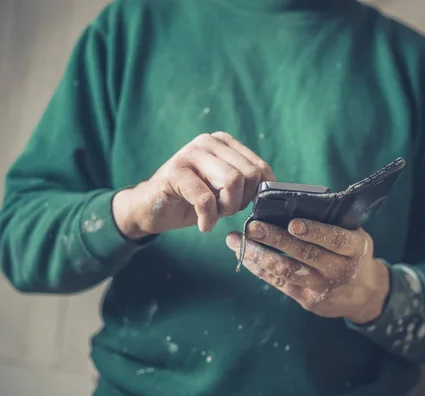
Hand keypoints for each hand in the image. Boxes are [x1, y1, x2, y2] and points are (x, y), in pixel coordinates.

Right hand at [113, 132, 274, 237]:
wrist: (152, 208)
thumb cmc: (192, 200)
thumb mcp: (223, 190)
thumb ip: (246, 184)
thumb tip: (272, 191)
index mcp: (224, 143)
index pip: (260, 167)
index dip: (258, 194)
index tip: (243, 206)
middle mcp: (208, 141)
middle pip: (249, 174)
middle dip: (241, 201)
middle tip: (224, 211)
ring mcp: (190, 153)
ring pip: (232, 181)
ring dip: (226, 208)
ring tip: (213, 215)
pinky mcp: (174, 171)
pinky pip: (205, 198)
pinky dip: (208, 219)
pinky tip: (203, 225)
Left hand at [226, 219, 389, 323]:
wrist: (363, 294)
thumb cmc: (352, 254)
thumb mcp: (354, 237)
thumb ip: (333, 224)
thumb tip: (296, 204)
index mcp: (355, 249)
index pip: (335, 239)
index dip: (314, 231)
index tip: (293, 223)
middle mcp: (340, 269)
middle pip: (305, 254)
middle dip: (275, 239)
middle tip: (251, 226)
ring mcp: (322, 287)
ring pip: (287, 271)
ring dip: (258, 254)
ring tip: (236, 241)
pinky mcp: (307, 300)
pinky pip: (279, 283)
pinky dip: (259, 268)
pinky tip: (244, 255)